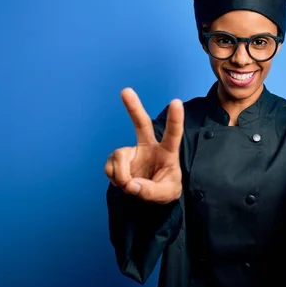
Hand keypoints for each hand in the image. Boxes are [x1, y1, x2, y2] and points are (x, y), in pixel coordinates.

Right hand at [104, 88, 183, 203]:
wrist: (152, 195)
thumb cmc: (166, 188)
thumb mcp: (167, 194)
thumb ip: (151, 191)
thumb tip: (131, 184)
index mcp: (167, 152)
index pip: (173, 134)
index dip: (175, 119)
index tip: (176, 102)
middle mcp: (149, 147)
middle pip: (141, 124)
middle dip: (133, 107)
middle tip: (126, 91)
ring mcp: (133, 151)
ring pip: (119, 155)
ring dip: (120, 174)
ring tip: (128, 185)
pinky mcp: (119, 159)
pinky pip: (110, 166)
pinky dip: (114, 177)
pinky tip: (122, 182)